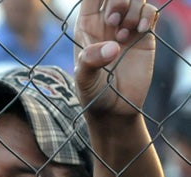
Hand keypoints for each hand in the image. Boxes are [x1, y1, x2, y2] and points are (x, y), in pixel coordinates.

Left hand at [74, 0, 157, 117]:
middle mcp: (106, 23)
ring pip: (135, 0)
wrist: (115, 108)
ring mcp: (126, 28)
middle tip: (113, 21)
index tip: (106, 10)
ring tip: (124, 34)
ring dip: (132, 10)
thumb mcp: (84, 79)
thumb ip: (90, 62)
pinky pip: (149, 13)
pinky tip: (141, 30)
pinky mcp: (144, 36)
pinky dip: (147, 15)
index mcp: (86, 26)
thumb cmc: (93, 93)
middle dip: (117, 1)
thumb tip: (112, 47)